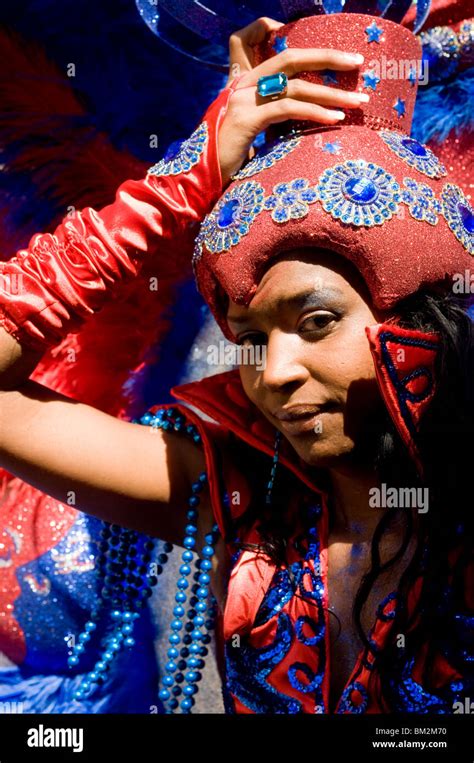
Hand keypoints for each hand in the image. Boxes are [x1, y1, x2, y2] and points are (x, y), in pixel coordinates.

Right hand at [218, 17, 366, 185]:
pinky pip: (287, 109)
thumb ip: (278, 119)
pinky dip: (314, 112)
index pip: (284, 57)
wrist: (200, 181)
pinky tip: (334, 118)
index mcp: (247, 84)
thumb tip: (312, 119)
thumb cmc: (232, 163)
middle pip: (292, 59)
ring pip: (295, 86)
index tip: (342, 61)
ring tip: (357, 102)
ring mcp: (243, 100)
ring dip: (331, 93)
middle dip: (328, 59)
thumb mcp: (258, 134)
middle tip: (358, 63)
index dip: (314, 54)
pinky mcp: (246, 120)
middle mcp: (244, 85)